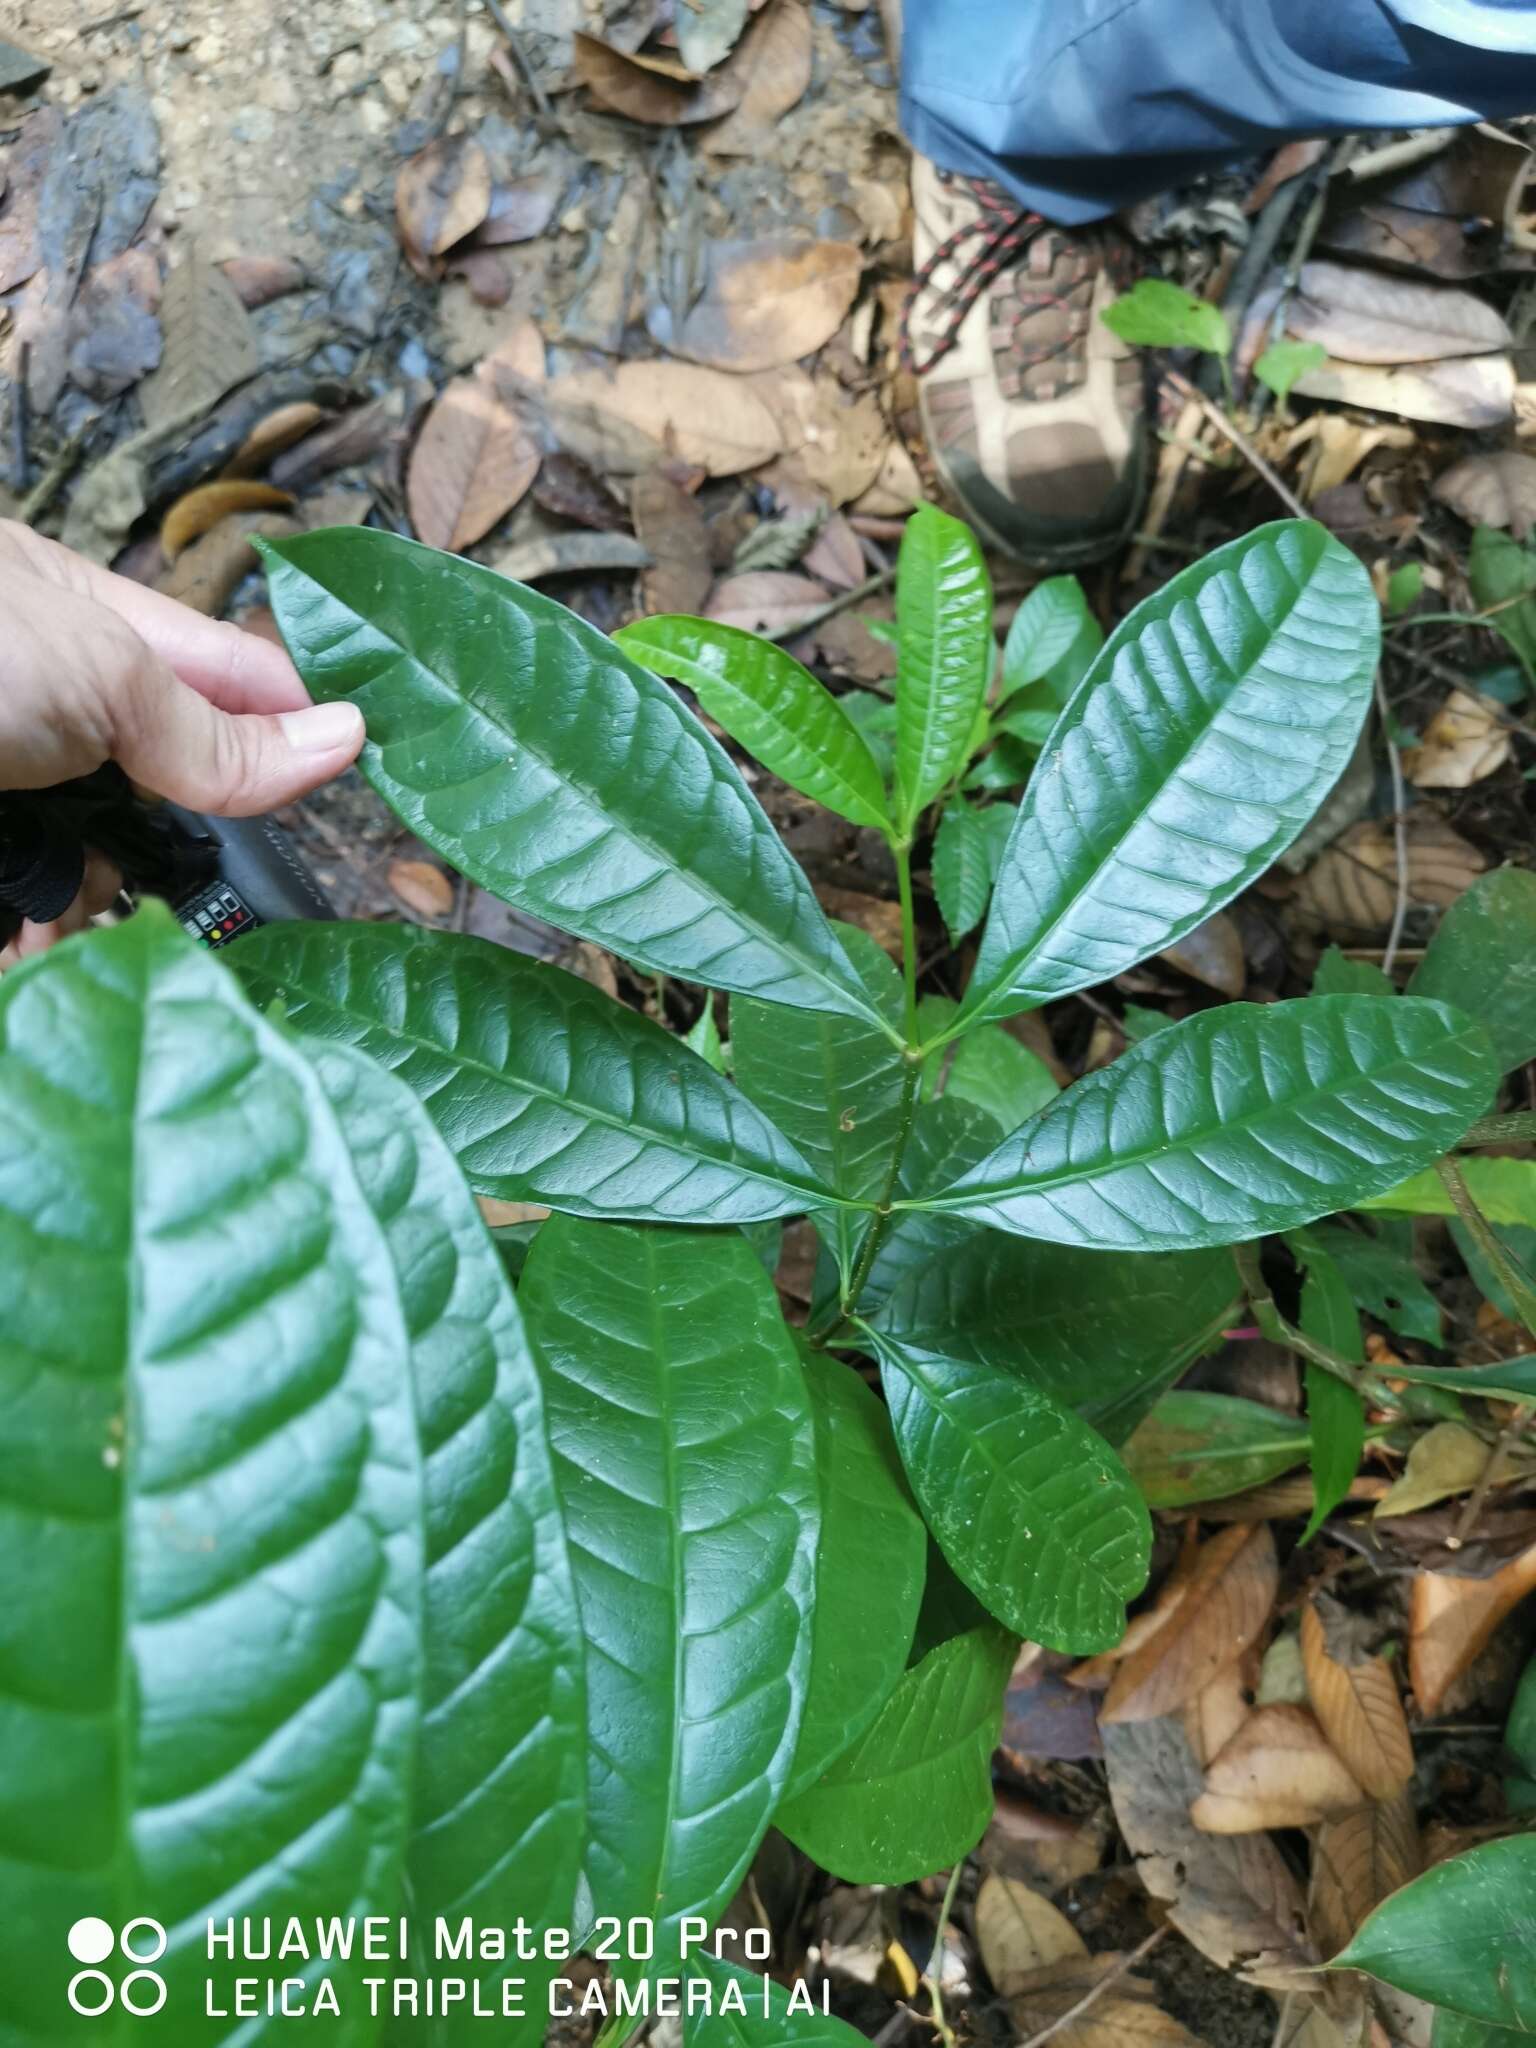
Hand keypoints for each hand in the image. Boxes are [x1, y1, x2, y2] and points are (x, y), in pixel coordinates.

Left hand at [0, 520, 363, 963]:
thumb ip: (211, 727)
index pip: (226, 682)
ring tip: (107, 959)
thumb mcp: (97, 671)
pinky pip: (8, 919)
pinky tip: (33, 977)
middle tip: (223, 913)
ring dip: (92, 923)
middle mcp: (38, 712)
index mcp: (86, 628)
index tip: (358, 791)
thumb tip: (343, 741)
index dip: (291, 733)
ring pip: (72, 874)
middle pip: (150, 798)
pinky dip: (24, 956)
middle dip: (180, 860)